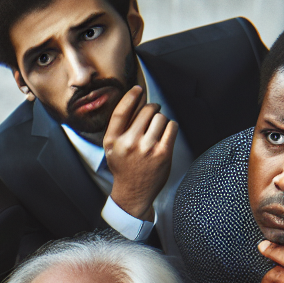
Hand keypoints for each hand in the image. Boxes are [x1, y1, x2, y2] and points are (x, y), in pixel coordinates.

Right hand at [103, 85, 177, 220]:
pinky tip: (164, 135)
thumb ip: (120, 126)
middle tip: (151, 117)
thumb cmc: (124, 166)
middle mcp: (128, 144)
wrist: (133, 192)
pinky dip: (170, 128)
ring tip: (156, 132)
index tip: (138, 90)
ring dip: (161, 121)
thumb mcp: (112, 148)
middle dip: (152, 110)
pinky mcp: (162, 153)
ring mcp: (146, 148)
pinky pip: (172, 126)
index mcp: (113, 141)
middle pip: (147, 110)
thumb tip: (136, 97)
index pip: (121, 111)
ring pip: (161, 117)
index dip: (131, 96)